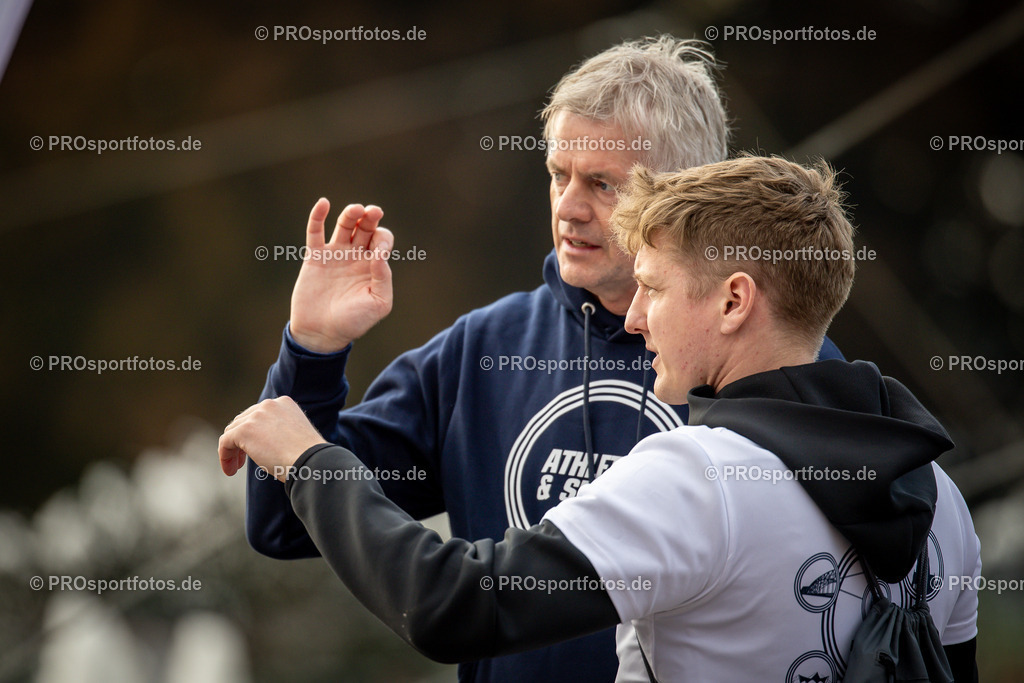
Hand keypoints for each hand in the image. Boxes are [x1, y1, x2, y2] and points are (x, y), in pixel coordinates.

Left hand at [218, 396, 324, 480]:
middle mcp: (269, 405)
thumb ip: (278, 430)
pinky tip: (231, 470)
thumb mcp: (294, 435)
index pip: (259, 415)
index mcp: (284, 403)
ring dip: (232, 450)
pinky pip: (225, 442)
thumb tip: (263, 441)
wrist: (310, 462)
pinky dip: (225, 456)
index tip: (256, 450)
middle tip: (242, 461)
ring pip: (232, 431)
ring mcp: (256, 416)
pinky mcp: (244, 430)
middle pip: (243, 420)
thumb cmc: (307, 456)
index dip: (253, 433)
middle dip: (240, 441)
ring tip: (235, 468)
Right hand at [289, 199, 393, 352]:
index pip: (382, 240)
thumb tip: (380, 254)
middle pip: (366, 227)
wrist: (322, 333)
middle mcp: (355, 256)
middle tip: (374, 211)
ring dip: (351, 214)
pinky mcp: (315, 257)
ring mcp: (335, 255)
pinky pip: (315, 232)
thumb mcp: (378, 303)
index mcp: (373, 266)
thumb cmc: (354, 322)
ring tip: (356, 210)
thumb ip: (383, 279)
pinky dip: (317, 216)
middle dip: (371, 217)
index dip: (383, 239)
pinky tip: (323, 203)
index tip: (377, 253)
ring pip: (344, 225)